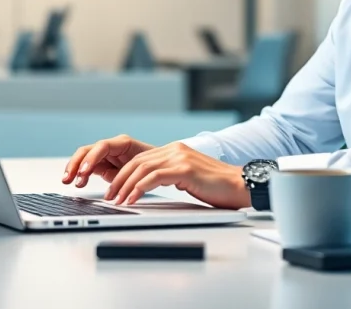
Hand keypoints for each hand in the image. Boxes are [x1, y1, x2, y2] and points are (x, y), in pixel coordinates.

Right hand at [62, 135, 155, 187]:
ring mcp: (106, 156)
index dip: (91, 158)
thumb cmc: (155, 167)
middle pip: (88, 150)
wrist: (160, 169)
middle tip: (69, 178)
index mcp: (123, 143)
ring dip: (74, 169)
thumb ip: (131, 175)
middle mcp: (112, 147)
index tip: (84, 172)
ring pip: (84, 158)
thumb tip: (122, 185)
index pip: (102, 146)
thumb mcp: (144, 170)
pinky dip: (80, 174)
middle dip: (76, 163)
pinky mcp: (103, 165)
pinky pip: (87, 167)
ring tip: (68, 181)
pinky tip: (77, 183)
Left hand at [103, 142, 249, 209]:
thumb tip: (150, 187)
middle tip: (109, 196)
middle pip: (137, 162)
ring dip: (125, 185)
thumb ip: (171, 176)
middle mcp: (175, 150)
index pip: (140, 159)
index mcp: (175, 150)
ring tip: (117, 200)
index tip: (114, 189)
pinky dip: (139, 188)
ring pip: (142, 169)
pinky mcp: (185, 169)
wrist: (240, 185)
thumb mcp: (188, 178)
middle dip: (119, 180)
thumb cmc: (217, 187)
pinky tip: (132, 199)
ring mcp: (180, 158)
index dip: (123, 174)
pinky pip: (154, 177)